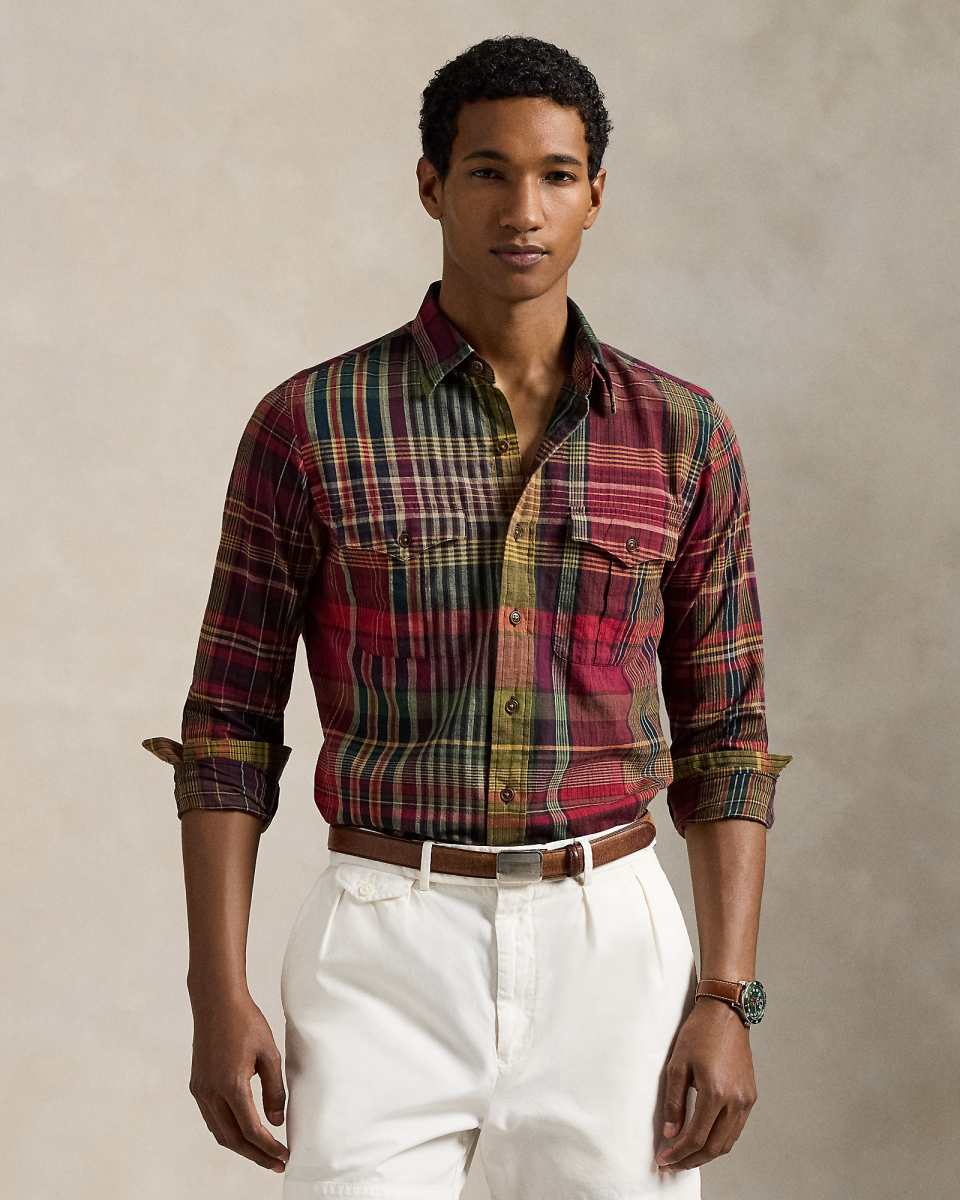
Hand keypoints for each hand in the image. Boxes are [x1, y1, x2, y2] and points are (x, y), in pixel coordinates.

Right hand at [189, 993, 288, 1172]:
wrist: (216, 1001)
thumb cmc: (246, 1022)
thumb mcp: (269, 1053)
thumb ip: (274, 1090)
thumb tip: (276, 1122)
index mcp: (231, 1086)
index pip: (251, 1130)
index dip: (269, 1148)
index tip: (285, 1156)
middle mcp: (211, 1093)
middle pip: (233, 1139)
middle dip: (256, 1156)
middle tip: (277, 1163)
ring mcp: (201, 1091)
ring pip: (220, 1132)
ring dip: (241, 1146)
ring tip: (262, 1152)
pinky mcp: (197, 1085)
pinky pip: (212, 1119)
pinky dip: (228, 1131)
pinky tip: (243, 1131)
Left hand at [655, 997, 756, 1172]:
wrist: (725, 1012)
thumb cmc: (699, 1033)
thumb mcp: (677, 1065)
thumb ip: (674, 1102)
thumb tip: (670, 1133)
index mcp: (715, 1093)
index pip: (696, 1138)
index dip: (678, 1153)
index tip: (663, 1159)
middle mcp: (735, 1101)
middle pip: (714, 1147)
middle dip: (691, 1160)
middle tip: (672, 1164)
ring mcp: (746, 1100)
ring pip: (727, 1142)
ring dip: (706, 1154)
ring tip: (685, 1156)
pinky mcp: (750, 1096)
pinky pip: (735, 1128)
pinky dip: (719, 1139)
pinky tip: (703, 1138)